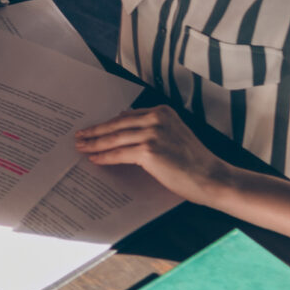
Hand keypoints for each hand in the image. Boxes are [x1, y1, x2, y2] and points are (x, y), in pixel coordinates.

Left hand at [74, 105, 223, 203]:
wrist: (211, 178)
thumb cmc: (193, 161)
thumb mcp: (173, 134)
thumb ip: (151, 127)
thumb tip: (123, 120)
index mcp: (162, 111)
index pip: (126, 117)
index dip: (107, 123)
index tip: (93, 128)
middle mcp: (156, 118)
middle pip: (116, 125)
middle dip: (95, 131)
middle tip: (78, 136)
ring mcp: (152, 133)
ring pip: (114, 138)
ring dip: (94, 144)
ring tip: (80, 148)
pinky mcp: (148, 150)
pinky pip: (119, 153)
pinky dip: (104, 156)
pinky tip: (94, 159)